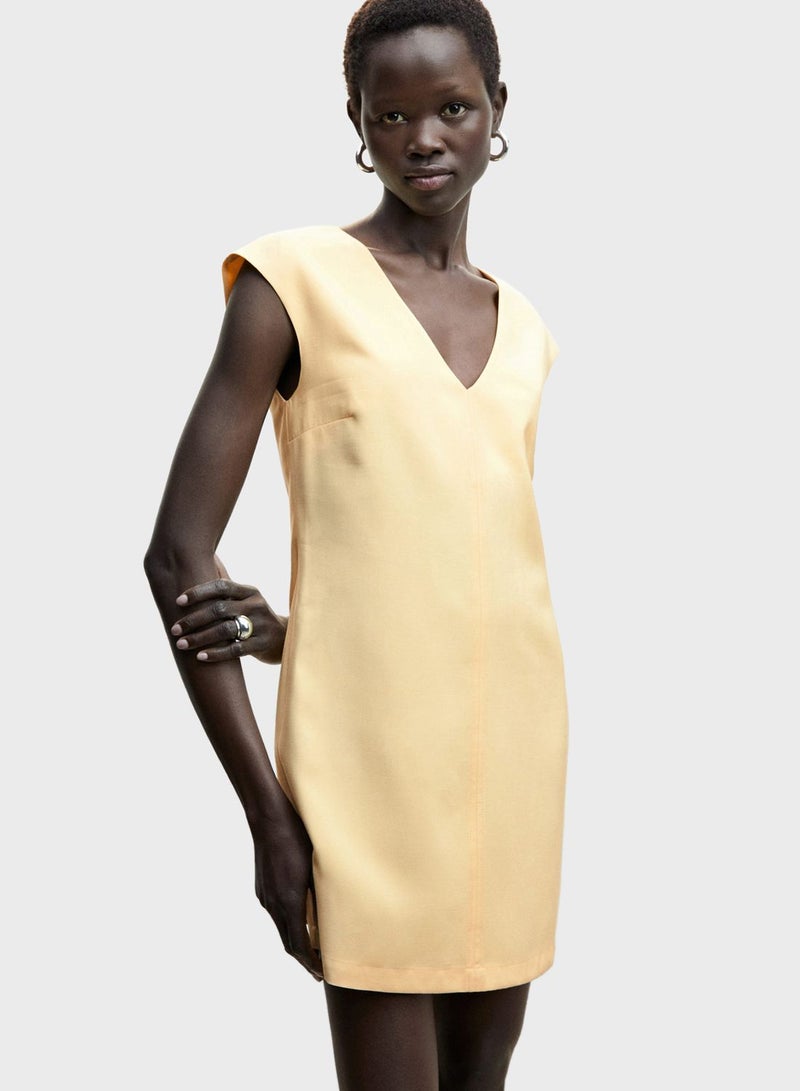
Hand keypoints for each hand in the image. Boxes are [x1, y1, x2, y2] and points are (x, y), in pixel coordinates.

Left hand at [172, 556, 286, 663]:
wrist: (287, 639)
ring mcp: (260, 625)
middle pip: (219, 609)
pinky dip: (216, 654)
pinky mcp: (262, 644)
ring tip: (181, 644)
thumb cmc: (257, 617)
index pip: (221, 586)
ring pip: (225, 630)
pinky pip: (236, 649)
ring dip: (200, 638)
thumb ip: (227, 587)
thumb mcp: (247, 600)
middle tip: (175, 629)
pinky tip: (200, 657)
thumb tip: (205, 562)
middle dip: (193, 620)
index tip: (178, 602)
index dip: (199, 593)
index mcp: (249, 592)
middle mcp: (255, 605)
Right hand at [251, 795, 323, 982]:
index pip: (299, 945)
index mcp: (289, 902)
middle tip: (319, 970)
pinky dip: (289, 924)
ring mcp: (265, 896)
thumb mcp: (318, 864)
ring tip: (314, 948)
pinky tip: (301, 919)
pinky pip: (276, 914)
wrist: (268, 818)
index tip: (322, 974)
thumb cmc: (298, 837)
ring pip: (281, 928)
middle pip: (288, 943)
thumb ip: (325, 892)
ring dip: (296, 941)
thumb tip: (339, 912)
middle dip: (304, 958)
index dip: (310, 963)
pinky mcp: (262, 887)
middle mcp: (273, 904)